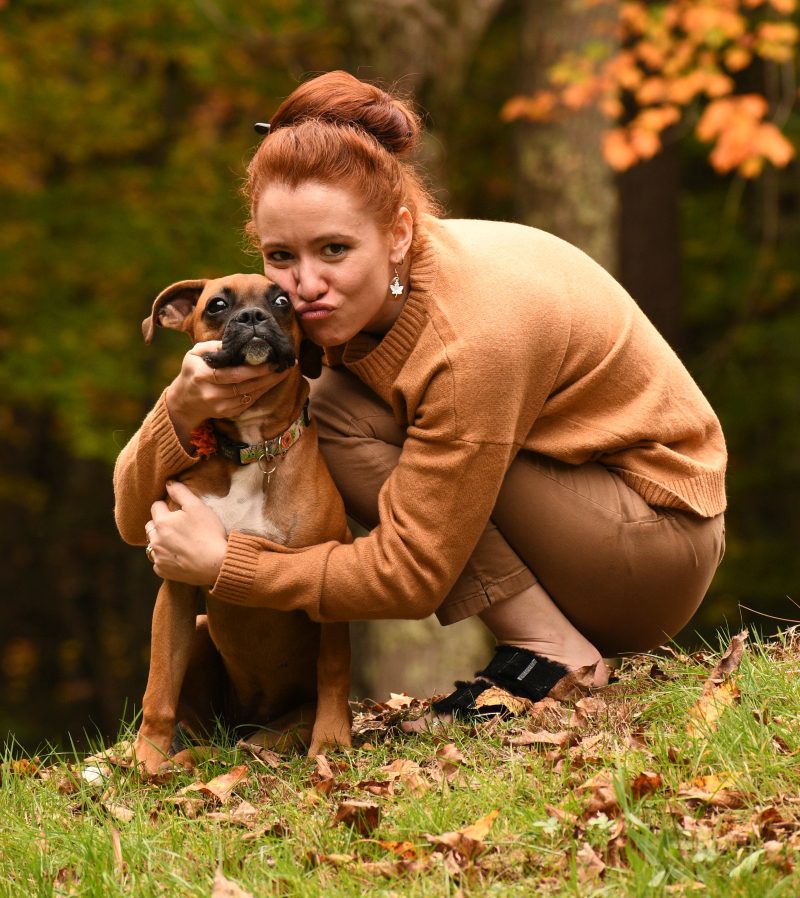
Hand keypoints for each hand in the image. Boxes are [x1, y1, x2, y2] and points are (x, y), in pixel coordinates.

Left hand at [146, 481, 227, 585]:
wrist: (216, 563)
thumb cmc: (209, 533)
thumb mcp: (198, 507)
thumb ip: (180, 492)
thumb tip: (168, 483)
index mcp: (162, 521)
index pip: (156, 506)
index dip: (168, 506)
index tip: (180, 512)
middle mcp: (155, 539)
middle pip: (150, 526)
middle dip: (160, 524)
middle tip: (179, 527)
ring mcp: (158, 557)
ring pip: (153, 544)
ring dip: (161, 541)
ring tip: (180, 542)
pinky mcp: (162, 570)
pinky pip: (158, 561)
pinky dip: (166, 558)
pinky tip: (180, 557)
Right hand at [165, 340, 294, 447]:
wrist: (184, 401)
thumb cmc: (192, 371)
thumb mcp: (195, 353)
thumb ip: (215, 347)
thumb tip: (240, 343)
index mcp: (202, 375)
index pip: (234, 373)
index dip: (256, 369)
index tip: (272, 360)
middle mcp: (211, 393)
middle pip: (246, 386)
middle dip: (269, 375)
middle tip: (286, 365)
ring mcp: (220, 406)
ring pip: (251, 395)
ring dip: (270, 384)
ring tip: (284, 371)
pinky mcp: (228, 413)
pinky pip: (250, 402)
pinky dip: (262, 391)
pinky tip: (272, 381)